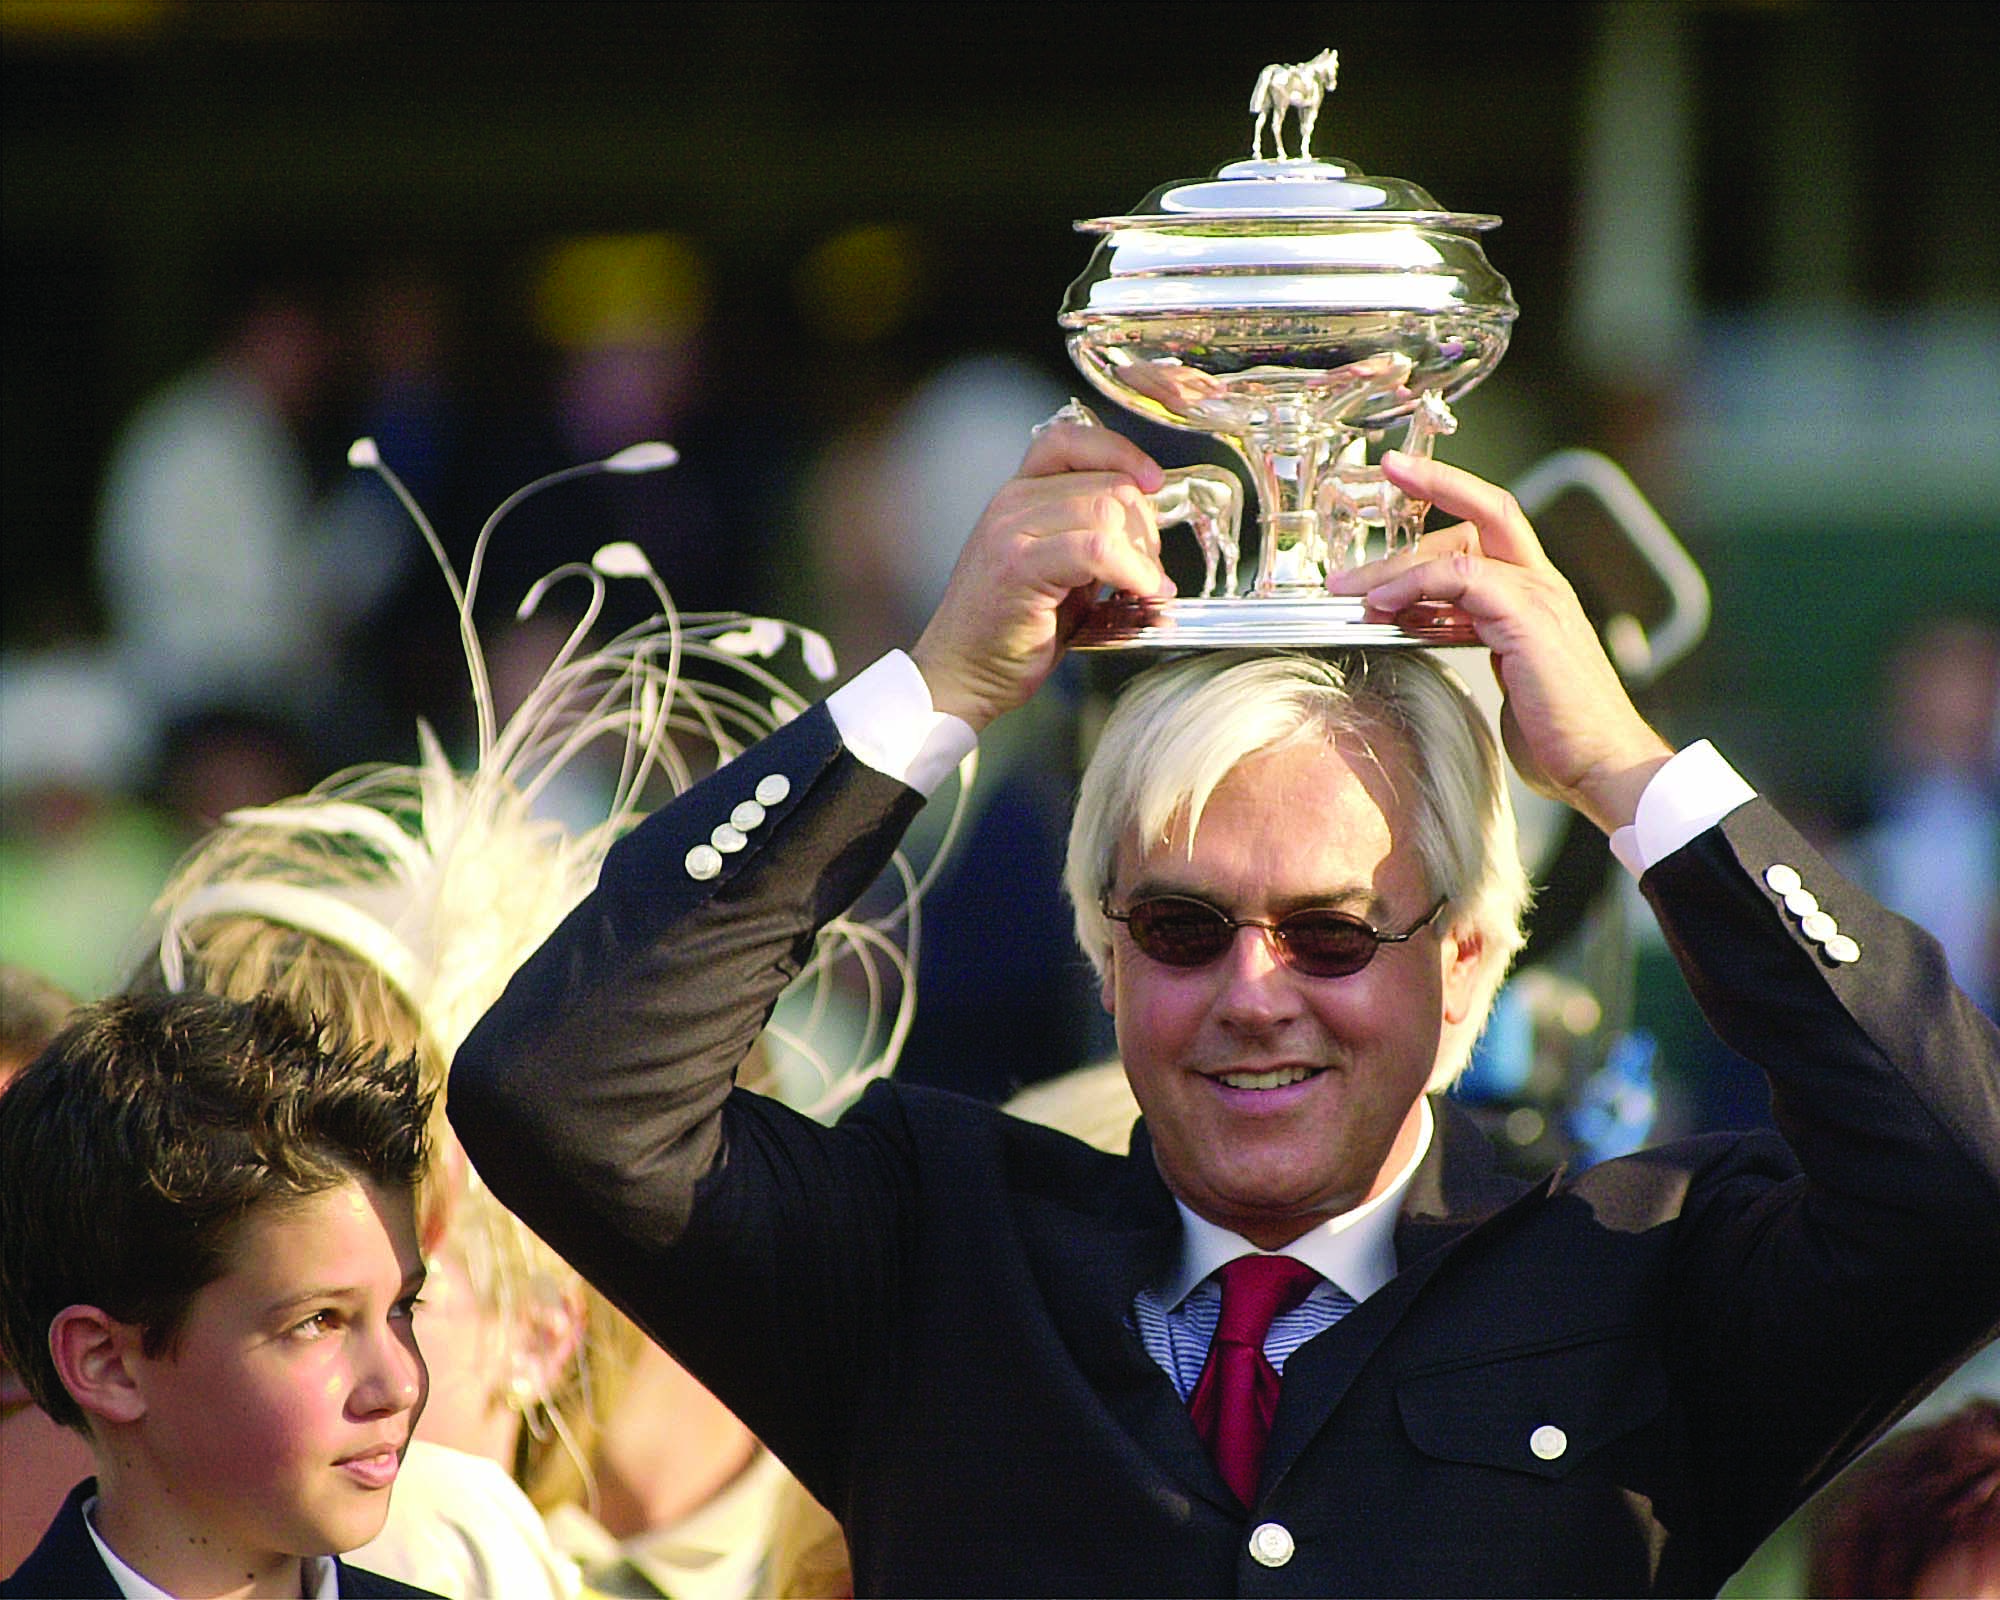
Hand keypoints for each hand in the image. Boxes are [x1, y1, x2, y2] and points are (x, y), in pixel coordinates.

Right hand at [912, 420, 1172, 730]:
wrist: (961, 675)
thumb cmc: (1008, 633)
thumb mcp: (1055, 570)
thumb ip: (1088, 535)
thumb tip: (1147, 521)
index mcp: (1018, 496)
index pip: (1072, 440)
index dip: (1121, 453)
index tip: (1153, 483)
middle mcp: (1011, 503)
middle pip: (1107, 483)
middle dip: (1146, 527)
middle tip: (1149, 570)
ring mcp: (1011, 531)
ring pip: (1108, 511)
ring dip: (1143, 554)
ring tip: (1144, 588)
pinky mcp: (1019, 566)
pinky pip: (1098, 549)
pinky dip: (1133, 571)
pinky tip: (1141, 593)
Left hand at [1326, 451, 1673, 833]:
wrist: (1602, 766)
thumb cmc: (1556, 735)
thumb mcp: (1505, 673)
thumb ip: (1472, 636)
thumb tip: (1421, 626)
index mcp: (1538, 594)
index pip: (1494, 521)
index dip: (1449, 490)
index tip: (1401, 474)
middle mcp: (1544, 586)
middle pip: (1484, 513)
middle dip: (1425, 497)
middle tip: (1369, 508)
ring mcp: (1542, 599)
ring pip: (1464, 547)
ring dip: (1399, 564)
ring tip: (1351, 590)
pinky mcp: (1531, 621)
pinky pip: (1465, 580)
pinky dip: (1417, 586)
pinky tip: (1385, 609)